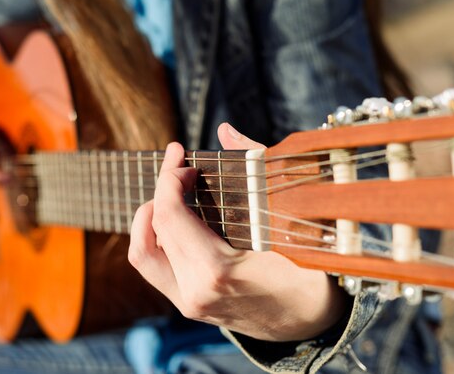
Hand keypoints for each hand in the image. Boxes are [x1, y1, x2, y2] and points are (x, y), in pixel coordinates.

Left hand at [129, 123, 346, 341]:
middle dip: (160, 189)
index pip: (169, 216)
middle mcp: (193, 292)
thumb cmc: (309, 269)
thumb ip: (256, 166)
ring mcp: (187, 302)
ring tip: (173, 193)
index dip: (168, 178)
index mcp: (216, 271)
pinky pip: (154, 266)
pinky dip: (158, 236)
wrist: (311, 322)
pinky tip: (180, 218)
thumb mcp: (291, 214)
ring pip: (142, 253)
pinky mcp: (187, 304)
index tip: (181, 156)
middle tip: (179, 168)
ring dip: (151, 216)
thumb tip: (225, 130)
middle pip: (151, 230)